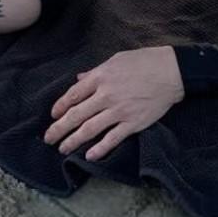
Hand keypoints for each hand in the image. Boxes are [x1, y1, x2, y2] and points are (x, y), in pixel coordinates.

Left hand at [43, 46, 183, 161]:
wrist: (170, 72)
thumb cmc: (143, 62)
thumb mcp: (115, 60)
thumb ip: (95, 72)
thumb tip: (79, 78)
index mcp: (100, 77)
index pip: (73, 94)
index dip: (60, 106)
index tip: (53, 115)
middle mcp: (106, 95)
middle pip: (76, 115)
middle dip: (60, 128)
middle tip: (48, 138)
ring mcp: (119, 111)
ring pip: (90, 129)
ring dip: (73, 141)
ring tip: (62, 149)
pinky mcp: (132, 123)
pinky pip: (112, 139)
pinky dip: (100, 149)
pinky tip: (89, 156)